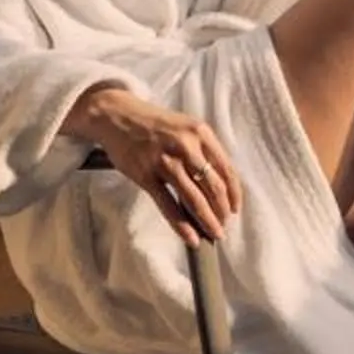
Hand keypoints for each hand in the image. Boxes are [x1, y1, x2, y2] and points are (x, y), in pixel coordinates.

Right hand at [81, 90, 242, 245]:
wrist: (118, 115)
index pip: (226, 169)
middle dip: (222, 211)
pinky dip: (182, 225)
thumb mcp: (185, 127)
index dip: (234, 194)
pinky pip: (168, 205)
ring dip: (207, 221)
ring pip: (194, 198)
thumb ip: (203, 150)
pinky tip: (191, 238)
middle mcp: (186, 146)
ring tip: (214, 235)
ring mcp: (165, 161)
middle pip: (213, 186)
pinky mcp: (146, 174)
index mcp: (201, 133)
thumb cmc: (155, 124)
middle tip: (224, 227)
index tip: (236, 210)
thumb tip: (219, 185)